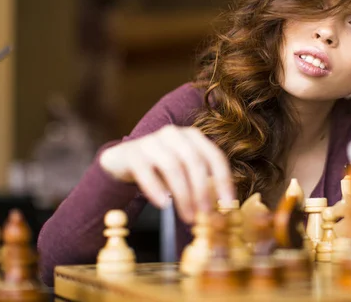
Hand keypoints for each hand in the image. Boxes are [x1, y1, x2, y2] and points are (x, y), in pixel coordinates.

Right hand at [99, 125, 234, 223]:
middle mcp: (174, 134)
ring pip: (173, 167)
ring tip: (188, 216)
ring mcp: (152, 141)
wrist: (122, 161)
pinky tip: (164, 204)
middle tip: (205, 215)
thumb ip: (200, 189)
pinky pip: (146, 172)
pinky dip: (157, 189)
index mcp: (193, 137)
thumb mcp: (183, 174)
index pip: (215, 157)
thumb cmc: (159, 170)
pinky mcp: (133, 152)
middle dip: (202, 191)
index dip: (224, 181)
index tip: (228, 205)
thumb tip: (218, 216)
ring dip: (183, 195)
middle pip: (195, 162)